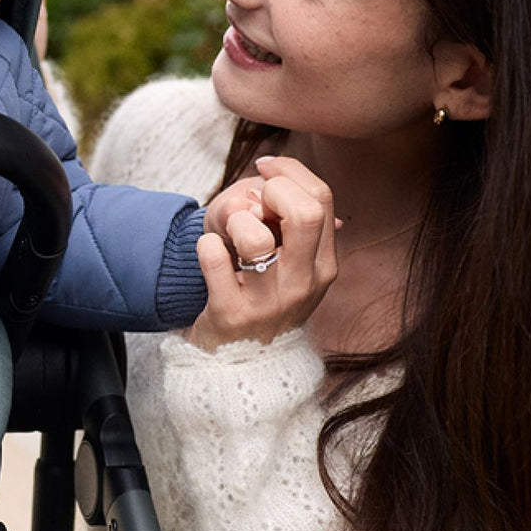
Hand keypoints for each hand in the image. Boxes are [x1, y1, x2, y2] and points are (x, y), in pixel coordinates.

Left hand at [189, 156, 337, 351]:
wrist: (239, 362)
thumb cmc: (262, 297)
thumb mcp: (292, 265)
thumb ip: (292, 220)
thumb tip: (282, 173)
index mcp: (324, 265)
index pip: (322, 199)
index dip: (290, 172)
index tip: (265, 169)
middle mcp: (304, 285)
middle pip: (305, 213)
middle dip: (272, 190)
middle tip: (251, 200)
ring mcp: (269, 304)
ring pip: (254, 236)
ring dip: (234, 221)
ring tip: (229, 235)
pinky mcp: (231, 315)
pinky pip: (214, 259)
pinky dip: (205, 245)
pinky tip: (210, 252)